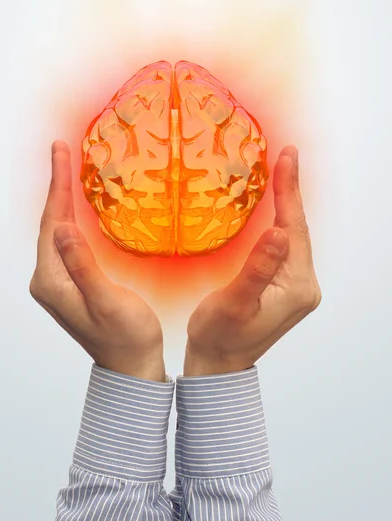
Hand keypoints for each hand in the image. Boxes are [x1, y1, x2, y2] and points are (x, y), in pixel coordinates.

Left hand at [29, 141, 165, 381]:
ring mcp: (59, 281)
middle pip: (51, 222)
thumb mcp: (105, 301)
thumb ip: (83, 265)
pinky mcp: (72, 282)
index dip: (57, 185)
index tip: (60, 152)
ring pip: (59, 230)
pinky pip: (68, 241)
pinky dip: (74, 217)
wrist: (132, 365)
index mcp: (52, 281)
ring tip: (69, 169)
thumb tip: (62, 229)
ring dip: (64, 199)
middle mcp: (49, 279)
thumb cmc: (125, 337)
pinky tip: (80, 207)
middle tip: (63, 150)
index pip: (51, 223)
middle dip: (57, 185)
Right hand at [184, 145, 321, 375]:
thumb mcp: (235, 303)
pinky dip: (278, 223)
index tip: (287, 157)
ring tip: (279, 173)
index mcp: (297, 287)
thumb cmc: (219, 338)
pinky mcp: (282, 287)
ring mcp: (294, 287)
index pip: (295, 229)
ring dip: (285, 205)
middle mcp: (303, 285)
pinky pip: (283, 247)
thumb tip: (277, 233)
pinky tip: (270, 210)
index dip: (289, 190)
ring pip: (292, 237)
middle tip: (284, 155)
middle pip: (298, 229)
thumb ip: (258, 269)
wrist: (217, 365)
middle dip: (290, 192)